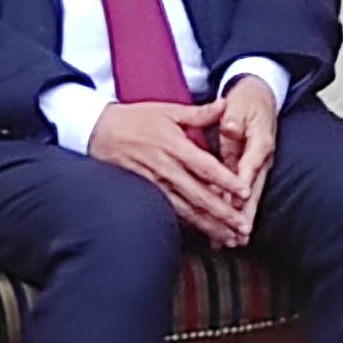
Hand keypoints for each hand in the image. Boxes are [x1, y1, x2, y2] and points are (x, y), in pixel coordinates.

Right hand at [85, 101, 253, 244]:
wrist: (97, 132)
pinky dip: (188, 225)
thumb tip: (225, 104)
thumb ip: (199, 113)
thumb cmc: (134, 119)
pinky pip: (171, 211)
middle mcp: (166, 168)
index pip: (205, 166)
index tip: (244, 192)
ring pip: (186, 209)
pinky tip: (204, 234)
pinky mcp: (147, 193)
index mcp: (174, 145)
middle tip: (243, 228)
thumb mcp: (167, 110)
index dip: (226, 180)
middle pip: (199, 195)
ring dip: (209, 225)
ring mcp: (155, 184)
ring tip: (229, 238)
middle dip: (223, 213)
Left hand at [206, 74, 279, 221]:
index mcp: (260, 142)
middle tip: (237, 235)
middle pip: (253, 190)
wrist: (260, 96)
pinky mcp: (249, 172)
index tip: (236, 201)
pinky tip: (225, 231)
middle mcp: (261, 159)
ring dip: (240, 221)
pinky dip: (233, 214)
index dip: (242, 183)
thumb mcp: (239, 105)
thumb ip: (233, 119)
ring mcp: (257, 168)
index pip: (250, 166)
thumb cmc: (248, 101)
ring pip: (248, 198)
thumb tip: (232, 127)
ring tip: (232, 242)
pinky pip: (241, 196)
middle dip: (244, 214)